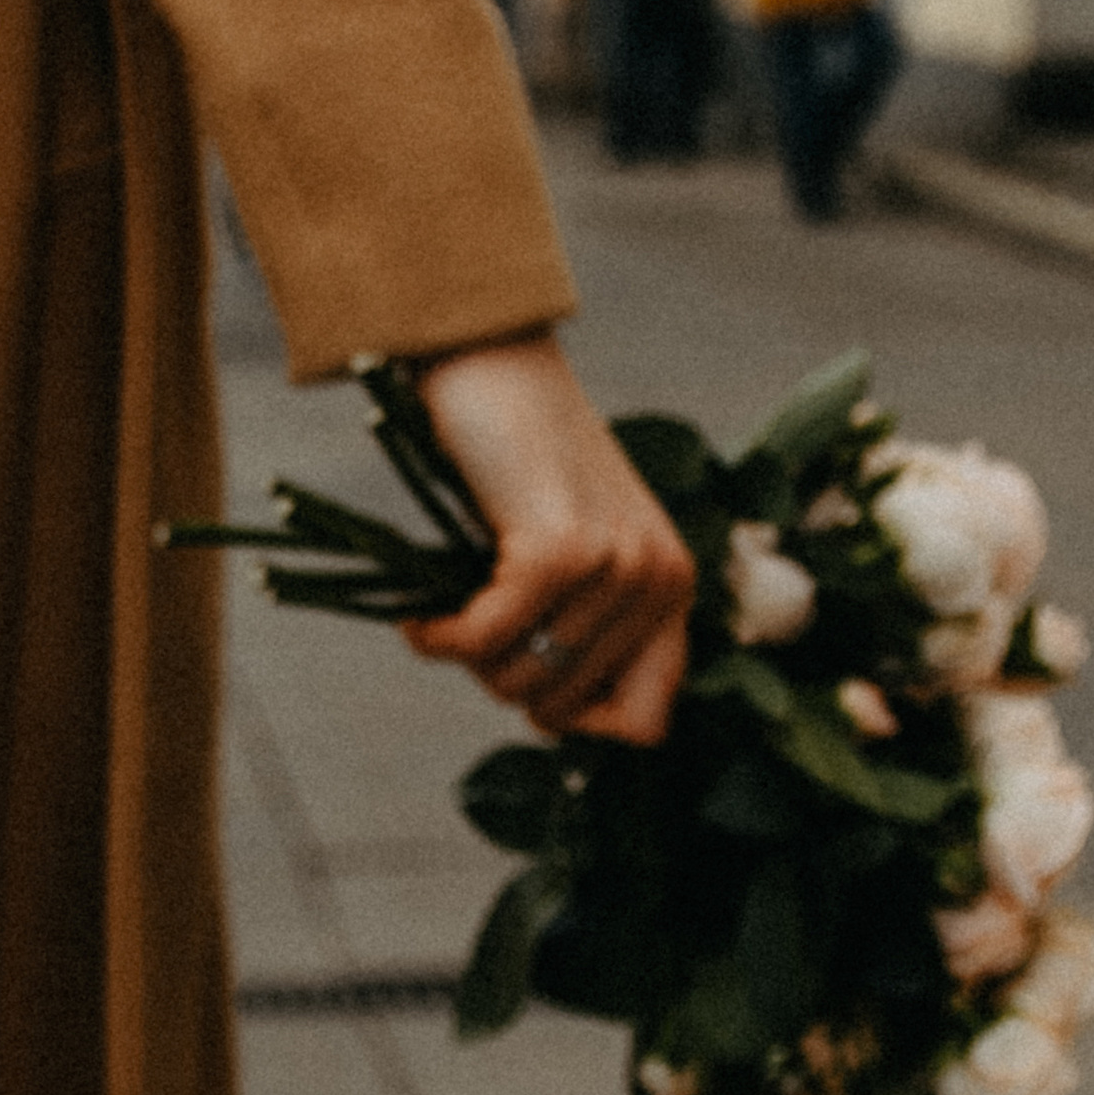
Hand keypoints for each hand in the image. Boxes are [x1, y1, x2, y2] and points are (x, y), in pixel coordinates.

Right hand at [402, 333, 693, 745]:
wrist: (495, 362)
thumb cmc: (524, 462)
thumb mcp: (580, 555)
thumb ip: (588, 631)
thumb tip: (557, 732)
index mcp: (674, 586)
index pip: (646, 721)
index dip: (577, 723)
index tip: (528, 690)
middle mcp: (660, 579)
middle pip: (569, 708)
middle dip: (505, 686)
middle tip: (470, 637)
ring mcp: (615, 564)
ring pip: (523, 679)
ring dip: (468, 662)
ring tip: (444, 618)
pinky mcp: (557, 548)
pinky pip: (484, 640)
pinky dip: (440, 640)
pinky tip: (419, 621)